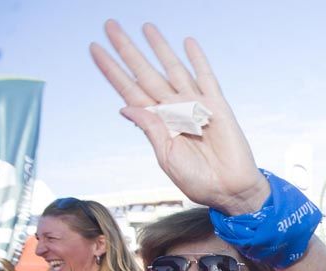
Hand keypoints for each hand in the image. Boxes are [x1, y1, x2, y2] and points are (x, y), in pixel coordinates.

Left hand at [90, 22, 268, 214]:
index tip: (95, 49)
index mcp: (158, 124)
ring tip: (147, 27)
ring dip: (160, 48)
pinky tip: (188, 43)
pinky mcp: (217, 106)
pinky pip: (205, 78)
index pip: (129, 90)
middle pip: (146, 73)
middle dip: (128, 50)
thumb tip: (125, 107)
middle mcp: (173, 110)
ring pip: (173, 69)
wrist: (230, 190)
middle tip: (110, 26)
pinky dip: (197, 60)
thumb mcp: (167, 157)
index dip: (112, 70)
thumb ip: (150, 129)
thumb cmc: (199, 181)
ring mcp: (195, 105)